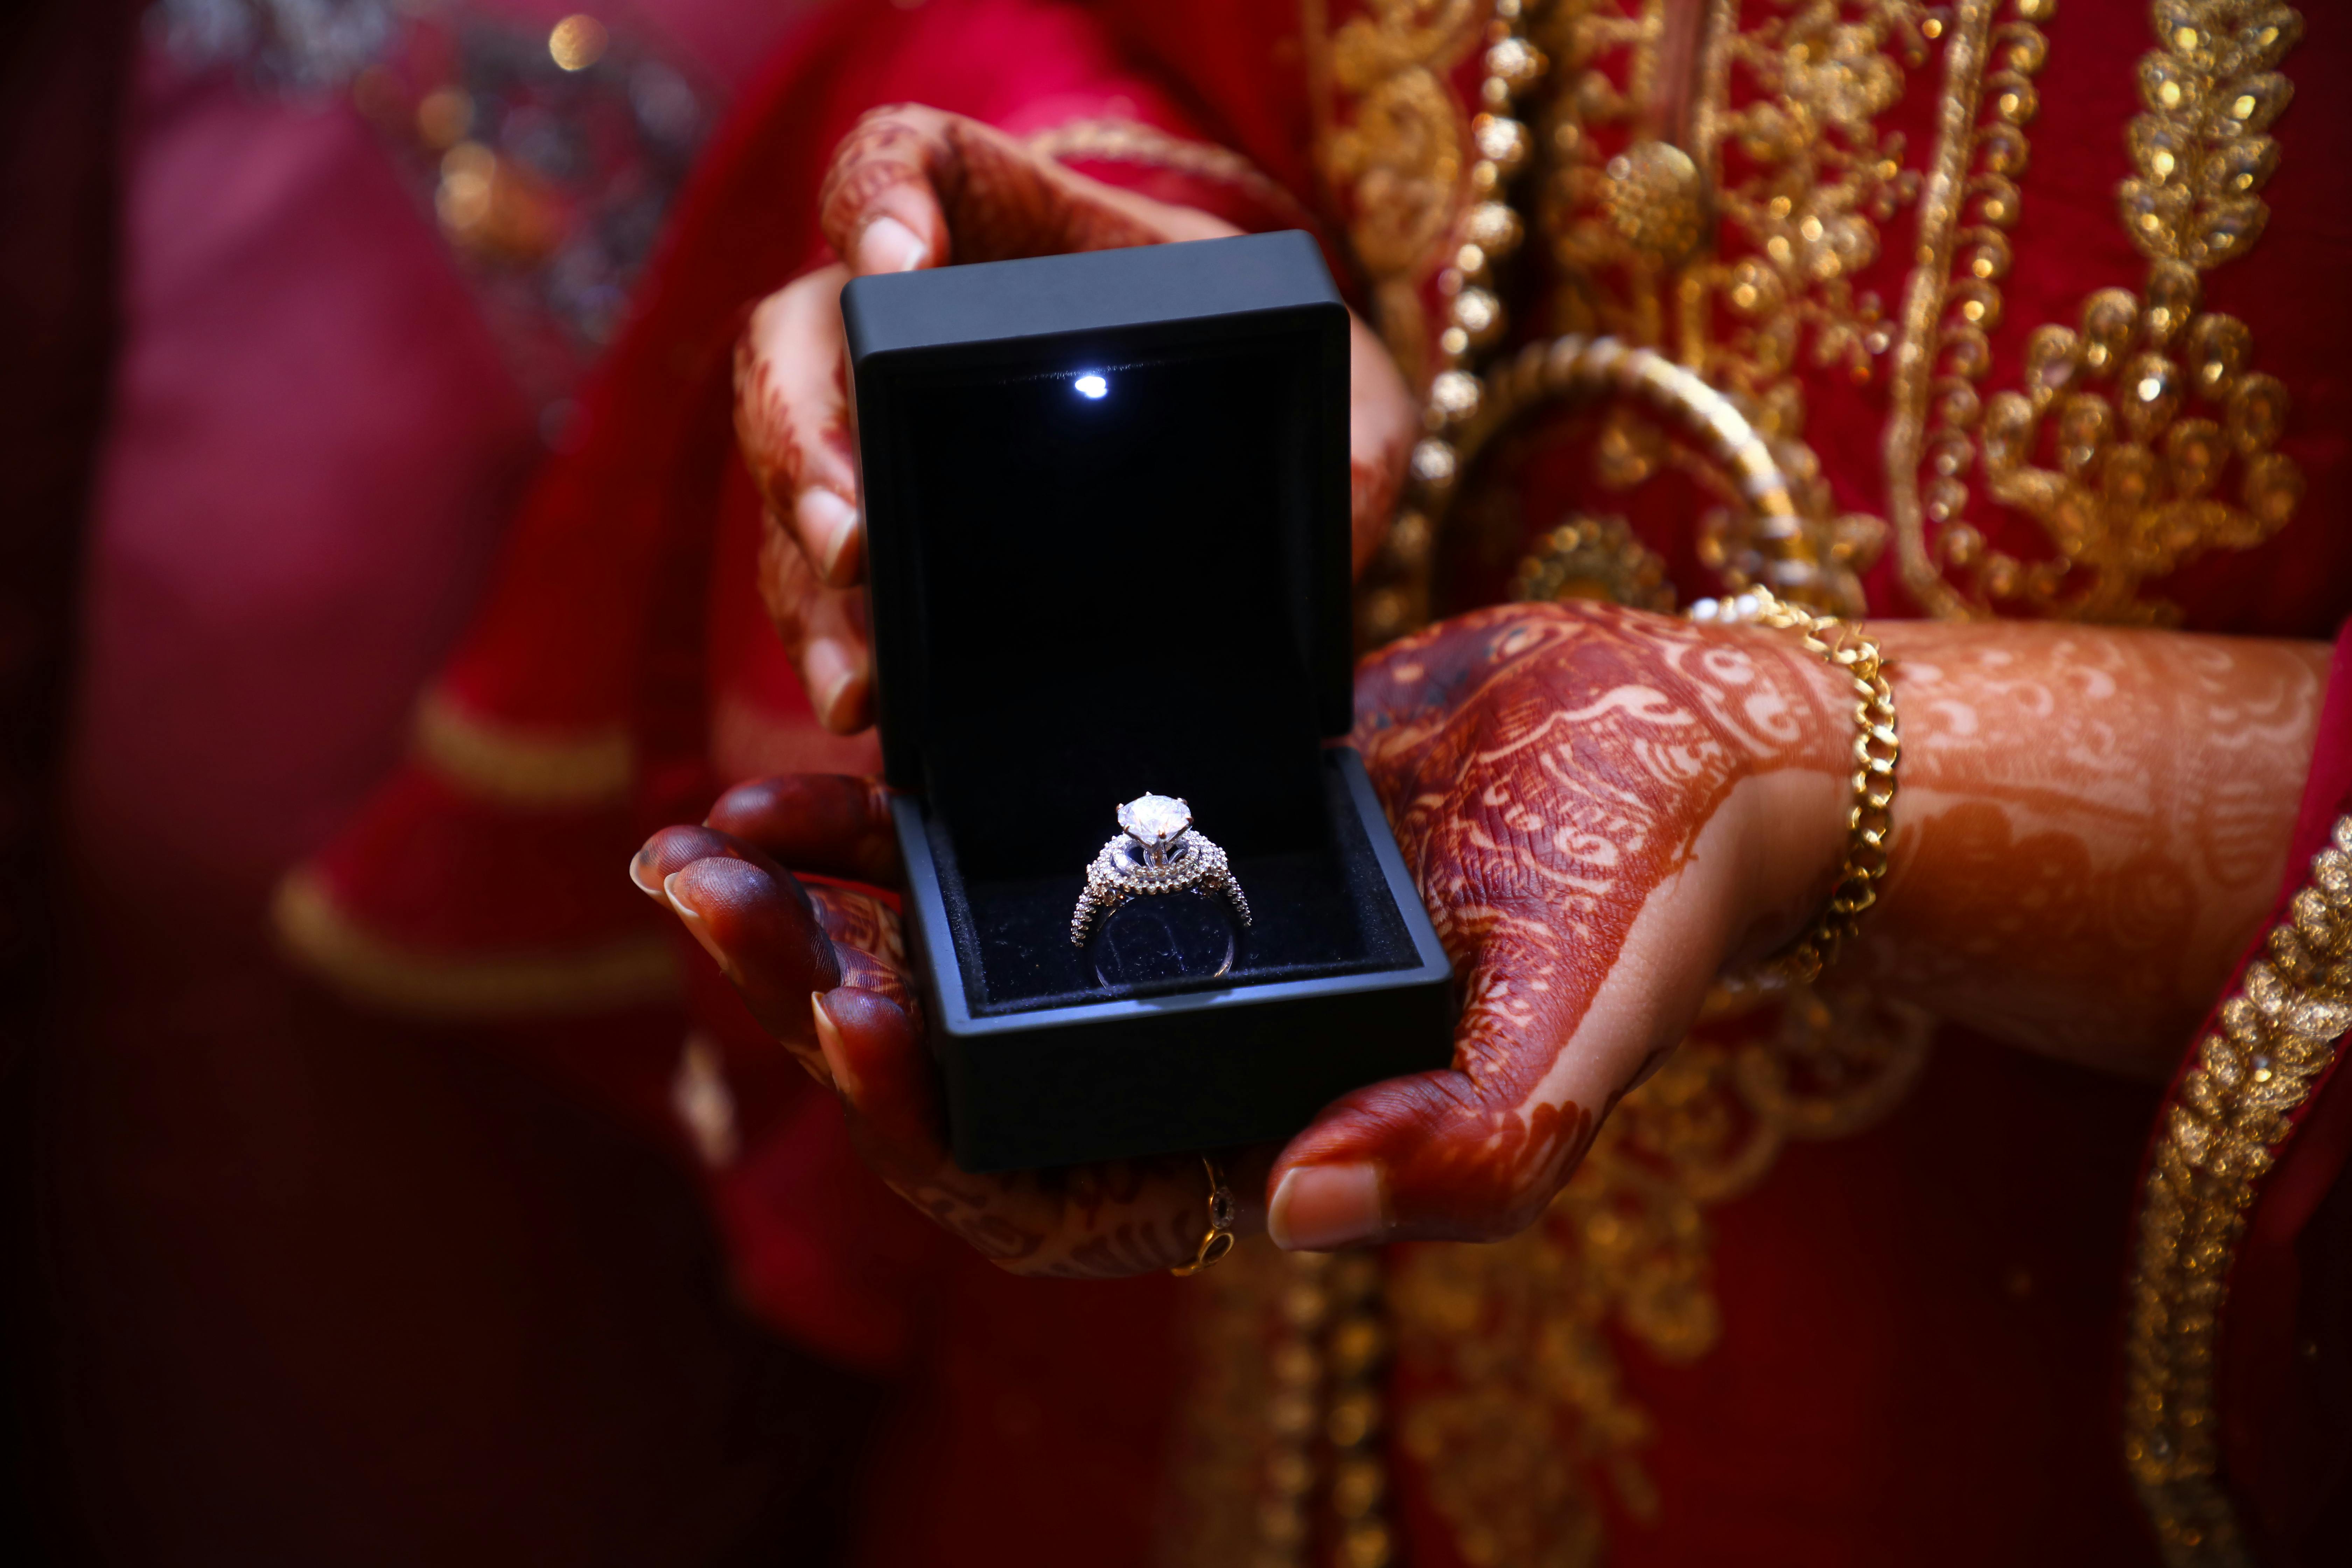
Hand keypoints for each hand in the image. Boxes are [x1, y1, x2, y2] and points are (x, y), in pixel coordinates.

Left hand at [632, 602, 1854, 1273]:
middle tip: (699, 905)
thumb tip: (1302, 1213)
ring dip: (816, 915)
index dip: (929, 1126)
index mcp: (1268, 1136)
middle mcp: (1195, 1056)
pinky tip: (795, 783)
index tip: (846, 1014)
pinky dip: (891, 826)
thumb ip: (1478, 1144)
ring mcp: (1170, 949)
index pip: (1051, 1187)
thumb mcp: (1584, 1018)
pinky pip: (1000, 853)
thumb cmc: (1643, 887)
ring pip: (951, 965)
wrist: (1677, 744)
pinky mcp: (1165, 839)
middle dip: (814, 998)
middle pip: (960, 1072)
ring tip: (693, 849)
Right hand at [733, 103, 1414, 732]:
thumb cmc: (1278, 383)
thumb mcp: (1336, 385)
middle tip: (852, 538)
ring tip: (858, 676)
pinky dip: (835, 645)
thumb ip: (1349, 438)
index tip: (896, 263)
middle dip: (805, 437)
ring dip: (806, 576)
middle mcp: (914, 322)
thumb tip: (1337, 529)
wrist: (1247, 461)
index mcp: (1016, 227)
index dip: (877, 196)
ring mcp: (880, 428)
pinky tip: (868, 707)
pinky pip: (818, 583)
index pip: (905, 162)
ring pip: (791, 476)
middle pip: (798, 337)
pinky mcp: (881, 537)